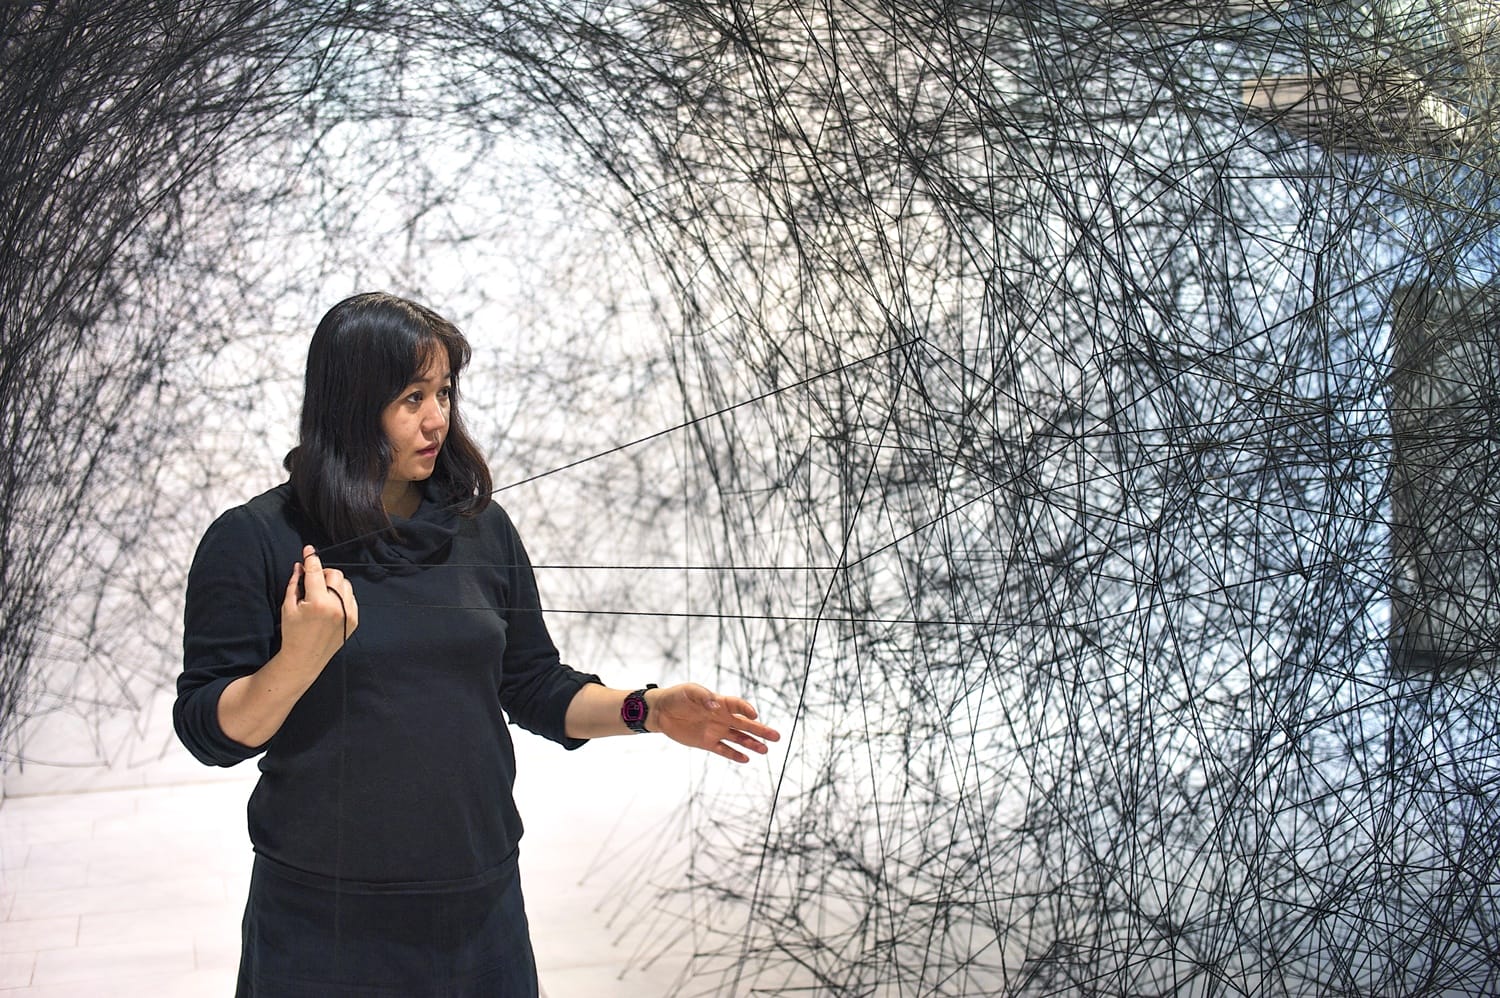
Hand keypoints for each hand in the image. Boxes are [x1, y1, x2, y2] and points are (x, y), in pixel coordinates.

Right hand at [278, 545, 357, 670]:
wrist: (305, 658)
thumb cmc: (293, 633)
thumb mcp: (288, 606)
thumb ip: (295, 583)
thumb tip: (300, 565)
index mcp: (318, 602)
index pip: (316, 571)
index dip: (311, 558)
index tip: (309, 550)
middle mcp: (337, 606)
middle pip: (335, 574)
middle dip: (323, 573)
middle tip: (313, 580)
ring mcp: (348, 613)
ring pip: (345, 584)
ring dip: (333, 584)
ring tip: (321, 594)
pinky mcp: (355, 619)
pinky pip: (351, 597)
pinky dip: (342, 595)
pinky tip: (330, 603)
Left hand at [649, 683, 780, 762]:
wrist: (662, 712)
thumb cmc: (677, 697)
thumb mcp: (689, 691)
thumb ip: (703, 696)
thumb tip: (716, 705)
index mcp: (720, 702)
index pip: (738, 705)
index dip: (747, 709)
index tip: (754, 714)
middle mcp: (722, 717)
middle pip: (745, 724)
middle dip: (761, 730)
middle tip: (777, 737)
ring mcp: (716, 730)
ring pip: (738, 738)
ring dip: (752, 744)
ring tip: (765, 750)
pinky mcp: (707, 742)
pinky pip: (723, 749)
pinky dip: (734, 755)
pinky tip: (746, 759)